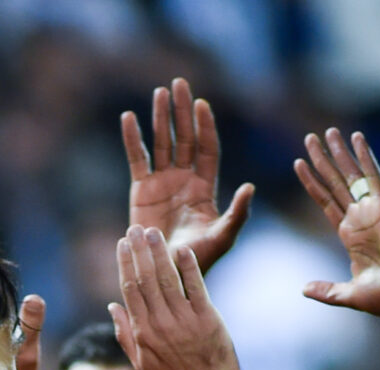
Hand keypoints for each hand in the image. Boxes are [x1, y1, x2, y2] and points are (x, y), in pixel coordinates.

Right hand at [108, 226, 242, 369]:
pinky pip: (196, 287)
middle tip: (135, 229)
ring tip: (154, 233)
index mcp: (142, 332)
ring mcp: (183, 320)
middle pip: (146, 280)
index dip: (125, 264)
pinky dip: (189, 268)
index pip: (129, 290)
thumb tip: (112, 306)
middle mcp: (160, 323)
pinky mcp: (206, 318)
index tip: (121, 244)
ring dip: (160, 254)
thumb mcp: (141, 363)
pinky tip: (183, 250)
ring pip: (167, 280)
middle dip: (139, 251)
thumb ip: (124, 334)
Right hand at [123, 77, 253, 273]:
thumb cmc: (196, 260)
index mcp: (205, 187)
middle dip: (182, 112)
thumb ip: (237, 213)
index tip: (201, 104)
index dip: (204, 126)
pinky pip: (136, 159)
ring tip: (160, 92)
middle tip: (180, 84)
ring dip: (161, 118)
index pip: (206, 148)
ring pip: (162, 143)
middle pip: (184, 138)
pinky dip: (132, 138)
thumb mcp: (222, 237)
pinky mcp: (140, 191)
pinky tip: (129, 117)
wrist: (163, 275)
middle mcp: (184, 180)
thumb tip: (251, 186)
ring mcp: (161, 183)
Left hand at [295, 128, 379, 317]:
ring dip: (339, 153)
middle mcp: (359, 217)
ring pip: (350, 175)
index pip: (325, 201)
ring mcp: (371, 210)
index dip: (312, 183)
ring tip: (327, 132)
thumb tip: (304, 289)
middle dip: (321, 160)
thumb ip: (327, 290)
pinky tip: (357, 138)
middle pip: (334, 182)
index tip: (298, 164)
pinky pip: (372, 177)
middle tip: (309, 138)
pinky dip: (365, 157)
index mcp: (350, 234)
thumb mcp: (349, 294)